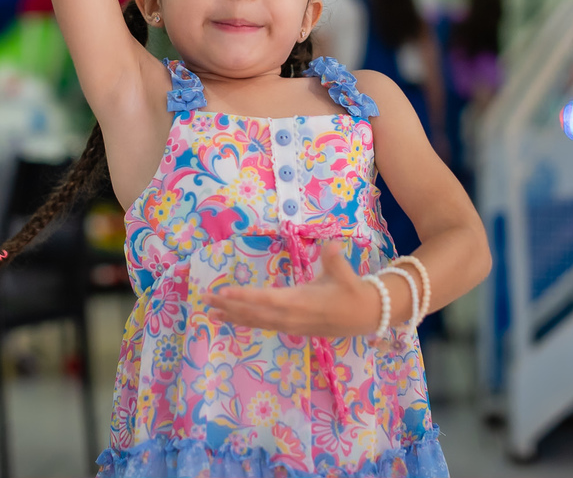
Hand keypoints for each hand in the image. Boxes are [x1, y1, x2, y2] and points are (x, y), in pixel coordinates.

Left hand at [204, 241, 381, 337]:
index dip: (245, 297)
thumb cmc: (354, 292)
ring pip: (257, 322)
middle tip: (205, 300)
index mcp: (302, 302)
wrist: (367, 316)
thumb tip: (332, 244)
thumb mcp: (346, 275)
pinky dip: (246, 321)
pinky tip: (233, 318)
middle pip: (255, 314)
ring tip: (210, 313)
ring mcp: (291, 326)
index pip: (267, 300)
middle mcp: (292, 317)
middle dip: (229, 307)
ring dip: (234, 316)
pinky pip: (264, 326)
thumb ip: (335, 260)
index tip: (223, 293)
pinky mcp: (292, 328)